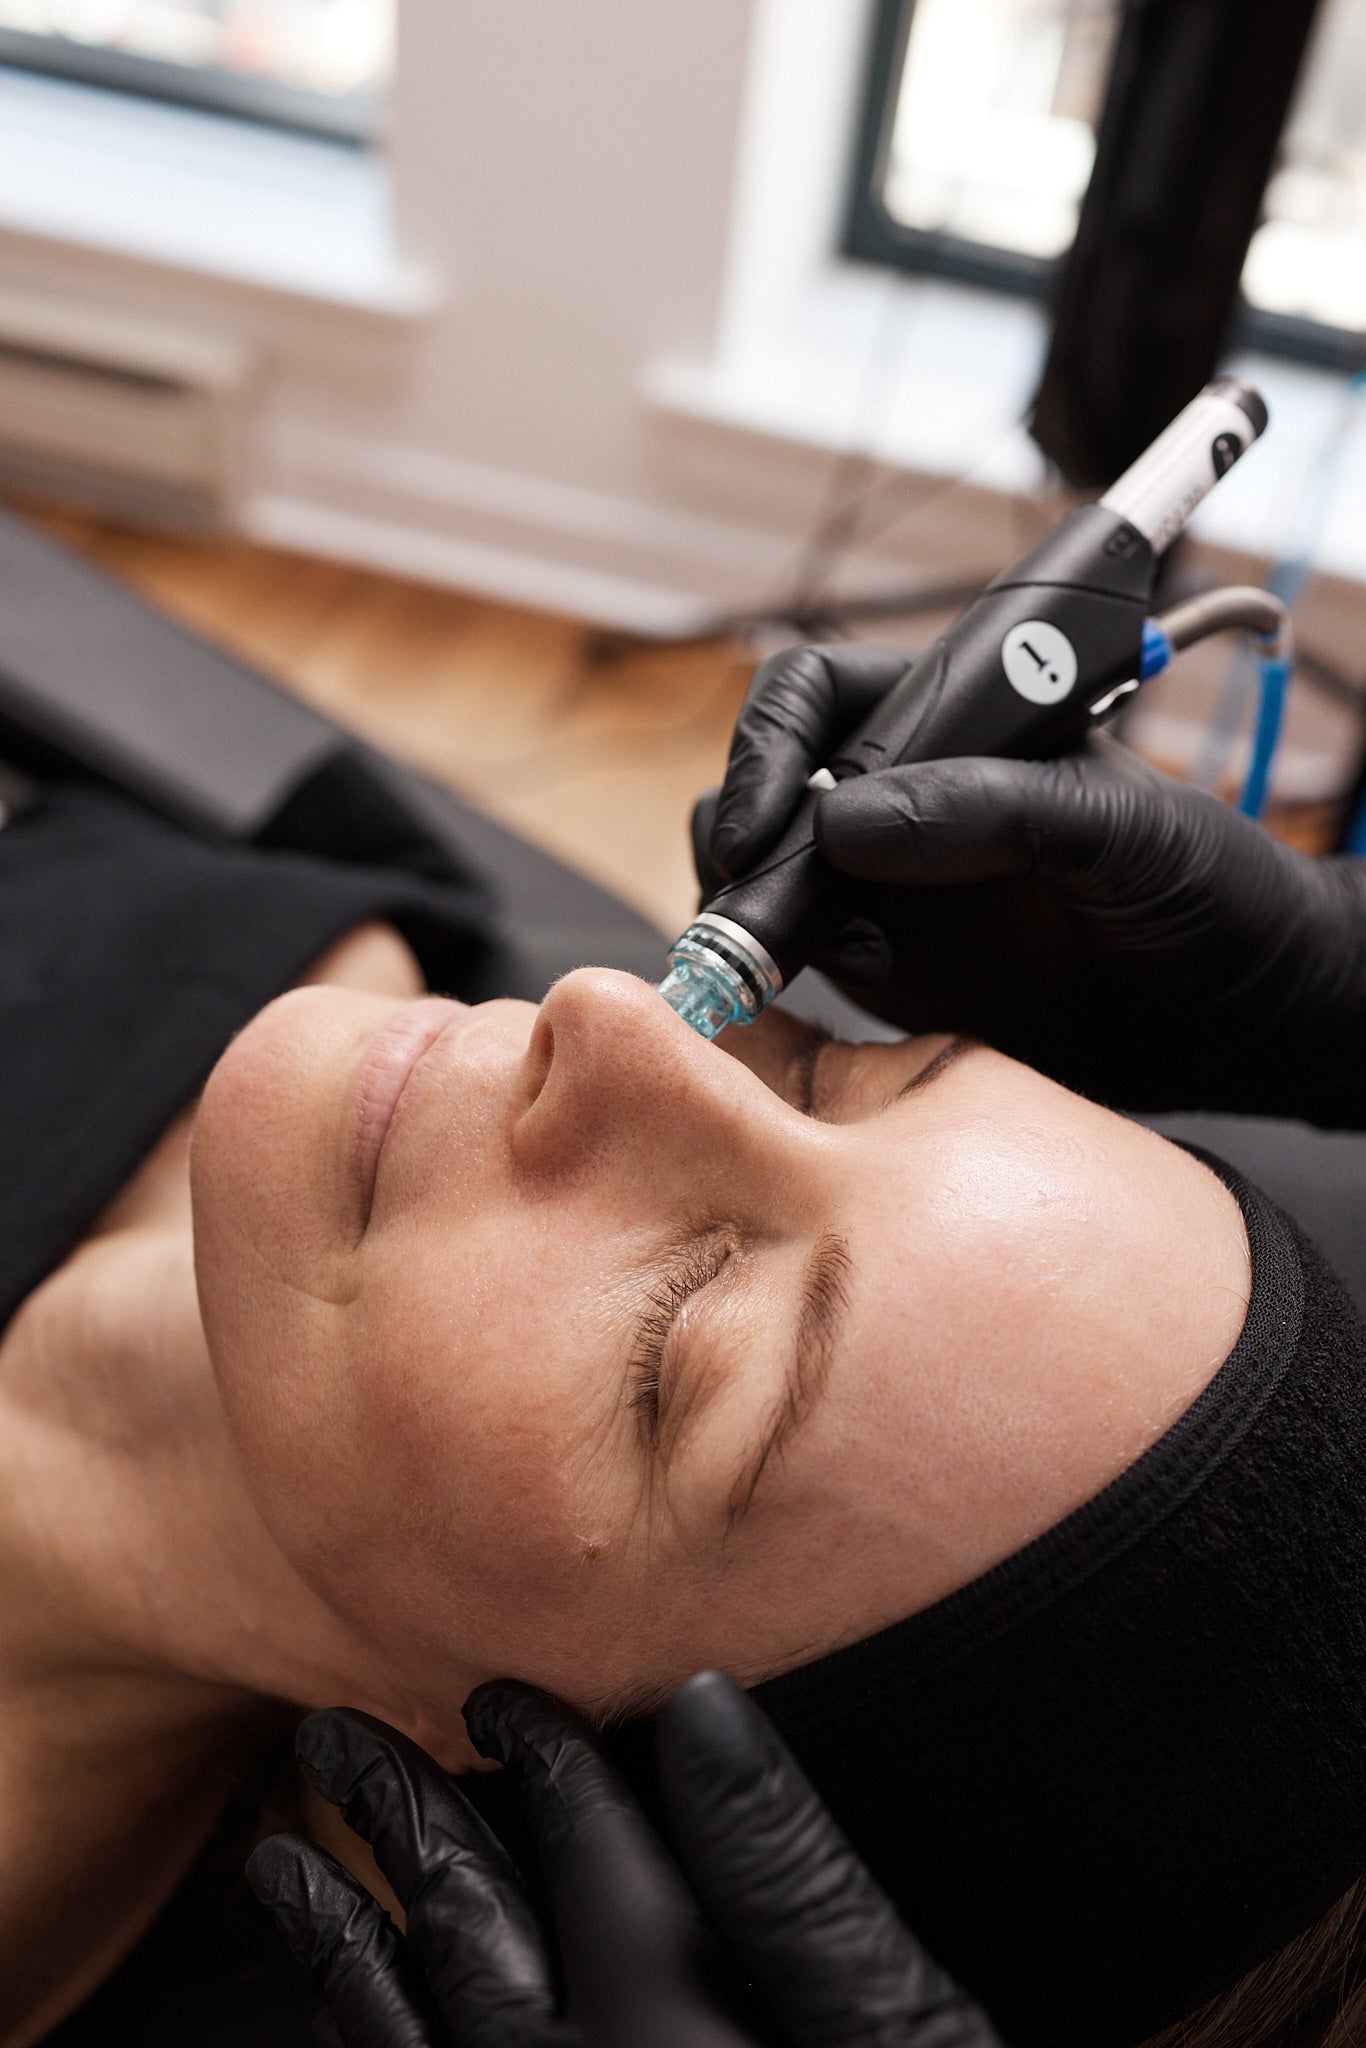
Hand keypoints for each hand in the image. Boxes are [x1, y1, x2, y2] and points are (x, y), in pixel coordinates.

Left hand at [247, 1673, 1004, 2046]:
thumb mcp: (906, 2046)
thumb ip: (799, 1886)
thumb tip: (706, 1711)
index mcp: (677, 2028)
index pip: (589, 1843)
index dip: (544, 1751)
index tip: (501, 1694)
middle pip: (466, 1923)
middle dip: (400, 1818)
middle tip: (331, 1737)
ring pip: (404, 2036)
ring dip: (335, 1941)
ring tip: (279, 1867)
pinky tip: (346, 2020)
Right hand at [702, 642, 1365, 1122]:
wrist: (1242, 1018)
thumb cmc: (1211, 894)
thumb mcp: (1123, 833)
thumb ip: (994, 810)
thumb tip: (841, 824)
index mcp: (960, 720)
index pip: (819, 694)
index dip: (769, 745)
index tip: (764, 823)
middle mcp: (902, 792)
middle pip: (764, 784)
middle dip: (739, 839)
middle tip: (754, 916)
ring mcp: (881, 883)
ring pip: (758, 873)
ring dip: (745, 910)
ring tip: (772, 963)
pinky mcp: (876, 969)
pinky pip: (786, 958)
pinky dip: (766, 976)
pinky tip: (799, 998)